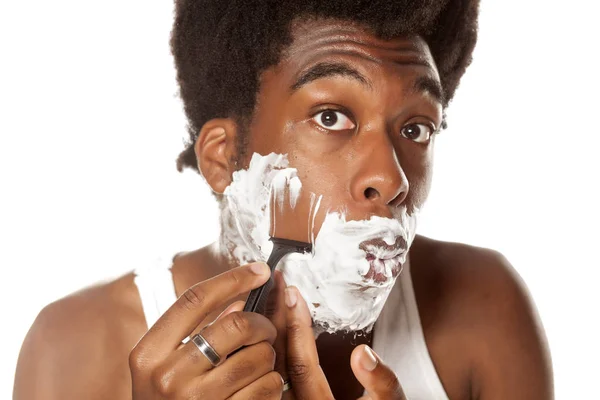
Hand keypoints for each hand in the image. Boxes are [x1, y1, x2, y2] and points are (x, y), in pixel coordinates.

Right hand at [128, 262, 283, 398]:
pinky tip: (259, 386)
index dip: (232, 279)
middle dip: (261, 322)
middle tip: (264, 329)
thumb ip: (195, 331)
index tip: (259, 270)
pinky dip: (273, 381)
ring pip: (260, 355)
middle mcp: (168, 378)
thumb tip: (239, 298)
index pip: (194, 300)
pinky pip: (269, 386)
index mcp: (147, 355)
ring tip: (256, 363)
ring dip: (268, 355)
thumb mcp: (164, 367)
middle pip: (236, 324)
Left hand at [267, 271, 406, 399]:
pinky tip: (269, 327)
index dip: (298, 326)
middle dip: (276, 319)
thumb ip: (382, 382)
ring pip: (272, 367)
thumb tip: (362, 353)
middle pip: (279, 361)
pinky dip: (269, 348)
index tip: (293, 295)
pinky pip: (271, 374)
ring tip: (270, 300)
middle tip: (275, 288)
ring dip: (271, 331)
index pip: (303, 363)